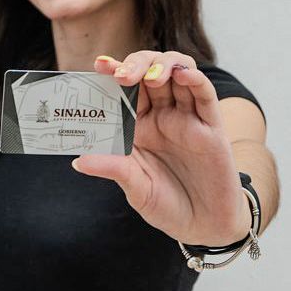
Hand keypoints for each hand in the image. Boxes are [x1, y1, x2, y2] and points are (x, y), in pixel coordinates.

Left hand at [72, 51, 250, 246]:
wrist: (203, 226)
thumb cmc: (167, 205)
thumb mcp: (135, 188)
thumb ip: (113, 169)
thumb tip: (78, 161)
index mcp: (139, 126)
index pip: (125, 90)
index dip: (114, 73)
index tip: (99, 65)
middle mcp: (162, 116)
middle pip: (150, 73)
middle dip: (136, 65)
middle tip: (123, 74)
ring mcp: (187, 119)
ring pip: (179, 74)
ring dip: (163, 66)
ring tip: (150, 76)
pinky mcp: (212, 128)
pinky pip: (205, 96)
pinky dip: (195, 80)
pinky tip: (183, 74)